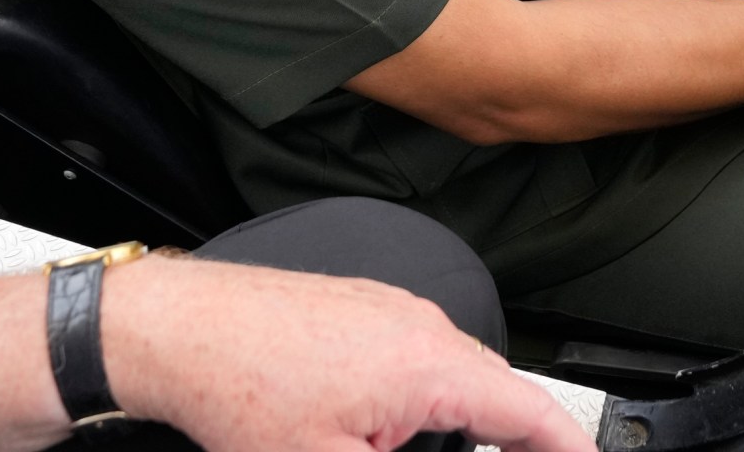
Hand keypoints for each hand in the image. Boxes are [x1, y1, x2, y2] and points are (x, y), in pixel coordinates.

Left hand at [105, 258, 591, 451]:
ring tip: (439, 447)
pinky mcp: (363, 306)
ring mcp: (391, 307)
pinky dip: (429, 392)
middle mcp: (421, 323)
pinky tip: (393, 420)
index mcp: (430, 365)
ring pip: (456, 372)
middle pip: (496, 392)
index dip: (568, 445)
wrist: (175, 330)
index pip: (530, 413)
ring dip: (463, 418)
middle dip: (513, 439)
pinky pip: (420, 352)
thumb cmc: (237, 389)